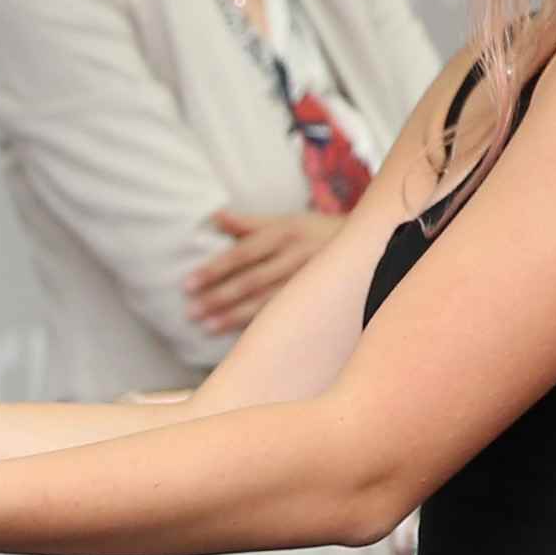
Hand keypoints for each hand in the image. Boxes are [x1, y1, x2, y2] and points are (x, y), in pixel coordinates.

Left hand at [184, 207, 340, 332]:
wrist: (368, 246)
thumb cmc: (315, 233)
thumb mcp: (286, 222)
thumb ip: (249, 224)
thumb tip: (214, 217)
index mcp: (284, 233)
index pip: (242, 253)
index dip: (215, 269)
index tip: (188, 284)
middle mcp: (296, 256)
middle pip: (251, 280)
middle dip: (219, 297)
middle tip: (191, 312)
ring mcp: (309, 280)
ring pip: (267, 302)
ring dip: (234, 316)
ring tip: (207, 327)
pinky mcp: (317, 300)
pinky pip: (284, 315)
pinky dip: (260, 326)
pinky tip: (238, 338)